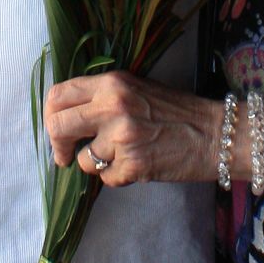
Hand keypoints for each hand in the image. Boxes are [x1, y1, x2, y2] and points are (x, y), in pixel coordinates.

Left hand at [44, 71, 217, 187]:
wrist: (213, 133)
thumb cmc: (175, 110)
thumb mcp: (135, 87)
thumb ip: (101, 96)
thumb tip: (65, 114)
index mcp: (111, 83)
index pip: (59, 95)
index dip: (50, 115)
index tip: (56, 128)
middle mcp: (112, 106)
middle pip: (58, 126)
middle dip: (57, 144)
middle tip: (64, 155)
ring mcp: (122, 138)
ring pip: (82, 160)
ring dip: (96, 164)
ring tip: (121, 156)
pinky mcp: (132, 166)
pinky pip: (105, 179)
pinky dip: (117, 177)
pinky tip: (136, 165)